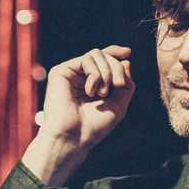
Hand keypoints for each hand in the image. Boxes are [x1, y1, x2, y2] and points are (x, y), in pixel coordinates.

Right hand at [22, 45, 134, 184]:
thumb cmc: (95, 126)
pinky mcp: (61, 72)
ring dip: (107, 73)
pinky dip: (95, 74)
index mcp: (92, 83)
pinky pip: (86, 59)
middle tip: (119, 85)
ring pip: (97, 54)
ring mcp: (71, 73)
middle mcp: (80, 77)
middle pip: (104, 56)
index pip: (104, 60)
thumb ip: (125, 84)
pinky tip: (90, 91)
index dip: (115, 53)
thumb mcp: (119, 105)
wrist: (75, 137)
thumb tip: (126, 61)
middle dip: (117, 68)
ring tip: (103, 93)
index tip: (128, 52)